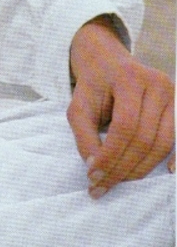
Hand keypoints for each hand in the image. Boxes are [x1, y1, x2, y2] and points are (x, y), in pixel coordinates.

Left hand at [67, 16, 174, 197]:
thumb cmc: (93, 85)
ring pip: (162, 144)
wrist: (107, 61)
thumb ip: (84, 136)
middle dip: (123, 168)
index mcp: (130, 78)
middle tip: (102, 185)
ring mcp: (172, 95)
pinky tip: (160, 174)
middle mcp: (157, 84)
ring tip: (117, 181)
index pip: (125, 126)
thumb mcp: (78, 105)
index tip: (93, 175)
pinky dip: (169, 159)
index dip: (110, 155)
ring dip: (140, 169)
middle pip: (145, 138)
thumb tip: (97, 170)